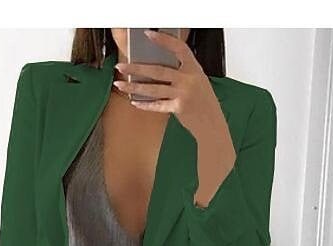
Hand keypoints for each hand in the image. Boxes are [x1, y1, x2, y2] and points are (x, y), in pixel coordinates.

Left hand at [113, 30, 236, 206]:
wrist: (212, 124)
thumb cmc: (204, 103)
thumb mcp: (198, 82)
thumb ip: (182, 74)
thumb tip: (157, 70)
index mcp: (194, 69)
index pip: (179, 48)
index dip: (163, 40)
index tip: (148, 34)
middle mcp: (188, 79)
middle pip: (157, 70)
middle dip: (136, 68)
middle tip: (121, 66)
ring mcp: (183, 94)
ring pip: (153, 88)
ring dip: (134, 86)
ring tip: (120, 84)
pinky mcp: (179, 108)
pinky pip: (157, 105)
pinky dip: (144, 104)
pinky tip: (134, 102)